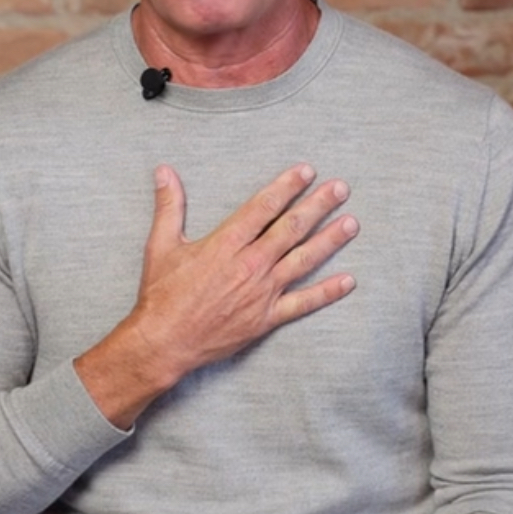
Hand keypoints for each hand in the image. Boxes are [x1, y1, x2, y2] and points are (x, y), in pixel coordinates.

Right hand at [76, 163, 357, 426]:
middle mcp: (250, 265)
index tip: (306, 171)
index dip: (287, 186)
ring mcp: (262, 292)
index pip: (263, 207)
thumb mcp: (161, 245)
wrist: (165, 342)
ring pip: (303, 260)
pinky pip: (303, 303)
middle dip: (318, 205)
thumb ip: (169, 206)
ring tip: (352, 223)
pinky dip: (327, 292)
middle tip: (341, 188)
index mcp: (226, 244)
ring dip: (330, 241)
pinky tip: (348, 281)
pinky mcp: (266, 317)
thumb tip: (164, 172)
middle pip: (291, 229)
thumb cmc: (162, 295)